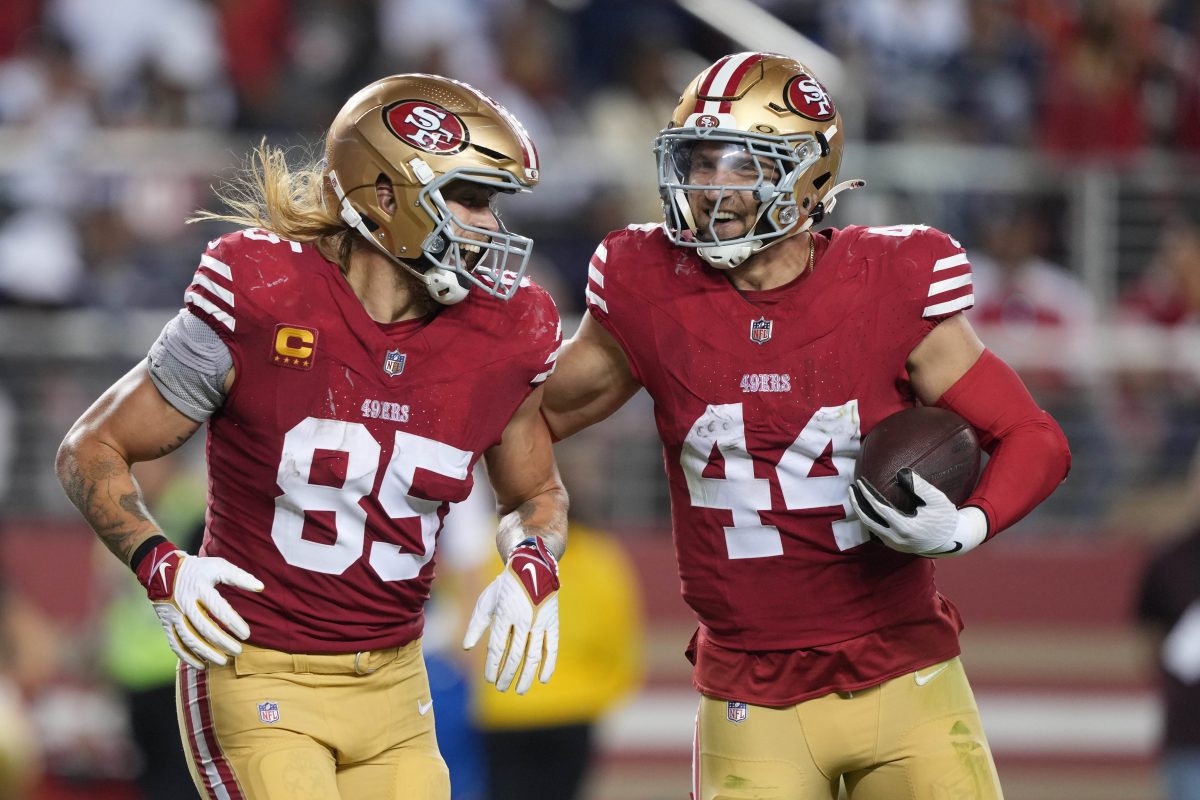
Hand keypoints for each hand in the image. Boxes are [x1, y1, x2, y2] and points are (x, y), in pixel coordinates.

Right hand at [135, 540, 264, 668]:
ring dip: (206, 652)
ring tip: (223, 661)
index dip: (234, 623)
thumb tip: (261, 587)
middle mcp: (185, 603)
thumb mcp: (218, 566)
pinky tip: (201, 664)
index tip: (247, 634)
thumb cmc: (198, 570)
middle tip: (238, 651)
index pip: (219, 609)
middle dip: (222, 642)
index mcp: (200, 588)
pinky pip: (175, 643)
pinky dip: (187, 656)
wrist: (163, 571)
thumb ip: (240, 576)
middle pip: (204, 627)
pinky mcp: (166, 624)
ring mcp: (173, 615)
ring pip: (189, 638)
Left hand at [463, 536, 559, 693]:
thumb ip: (476, 625)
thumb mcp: (486, 601)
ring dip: (525, 675)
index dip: (492, 666)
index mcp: (504, 615)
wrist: (532, 566)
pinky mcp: (552, 622)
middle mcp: (523, 620)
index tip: (489, 679)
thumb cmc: (505, 586)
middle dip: (507, 675)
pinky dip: (548, 664)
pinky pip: (552, 647)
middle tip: (501, 688)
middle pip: (514, 656)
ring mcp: (539, 622)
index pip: (496, 648)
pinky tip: (542, 678)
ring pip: (533, 656)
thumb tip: (467, 647)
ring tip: (520, 690)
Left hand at [848, 468, 987, 557]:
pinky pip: (876, 531)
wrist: (952, 540)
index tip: (859, 483)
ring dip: (861, 511)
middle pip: (867, 521)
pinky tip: (866, 507)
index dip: (867, 495)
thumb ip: (920, 486)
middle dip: (856, 504)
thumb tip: (902, 472)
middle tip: (851, 488)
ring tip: (856, 495)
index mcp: (905, 528)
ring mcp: (894, 544)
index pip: (878, 510)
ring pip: (870, 527)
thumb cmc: (946, 518)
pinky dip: (869, 519)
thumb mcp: (937, 500)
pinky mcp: (895, 546)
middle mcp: (896, 539)